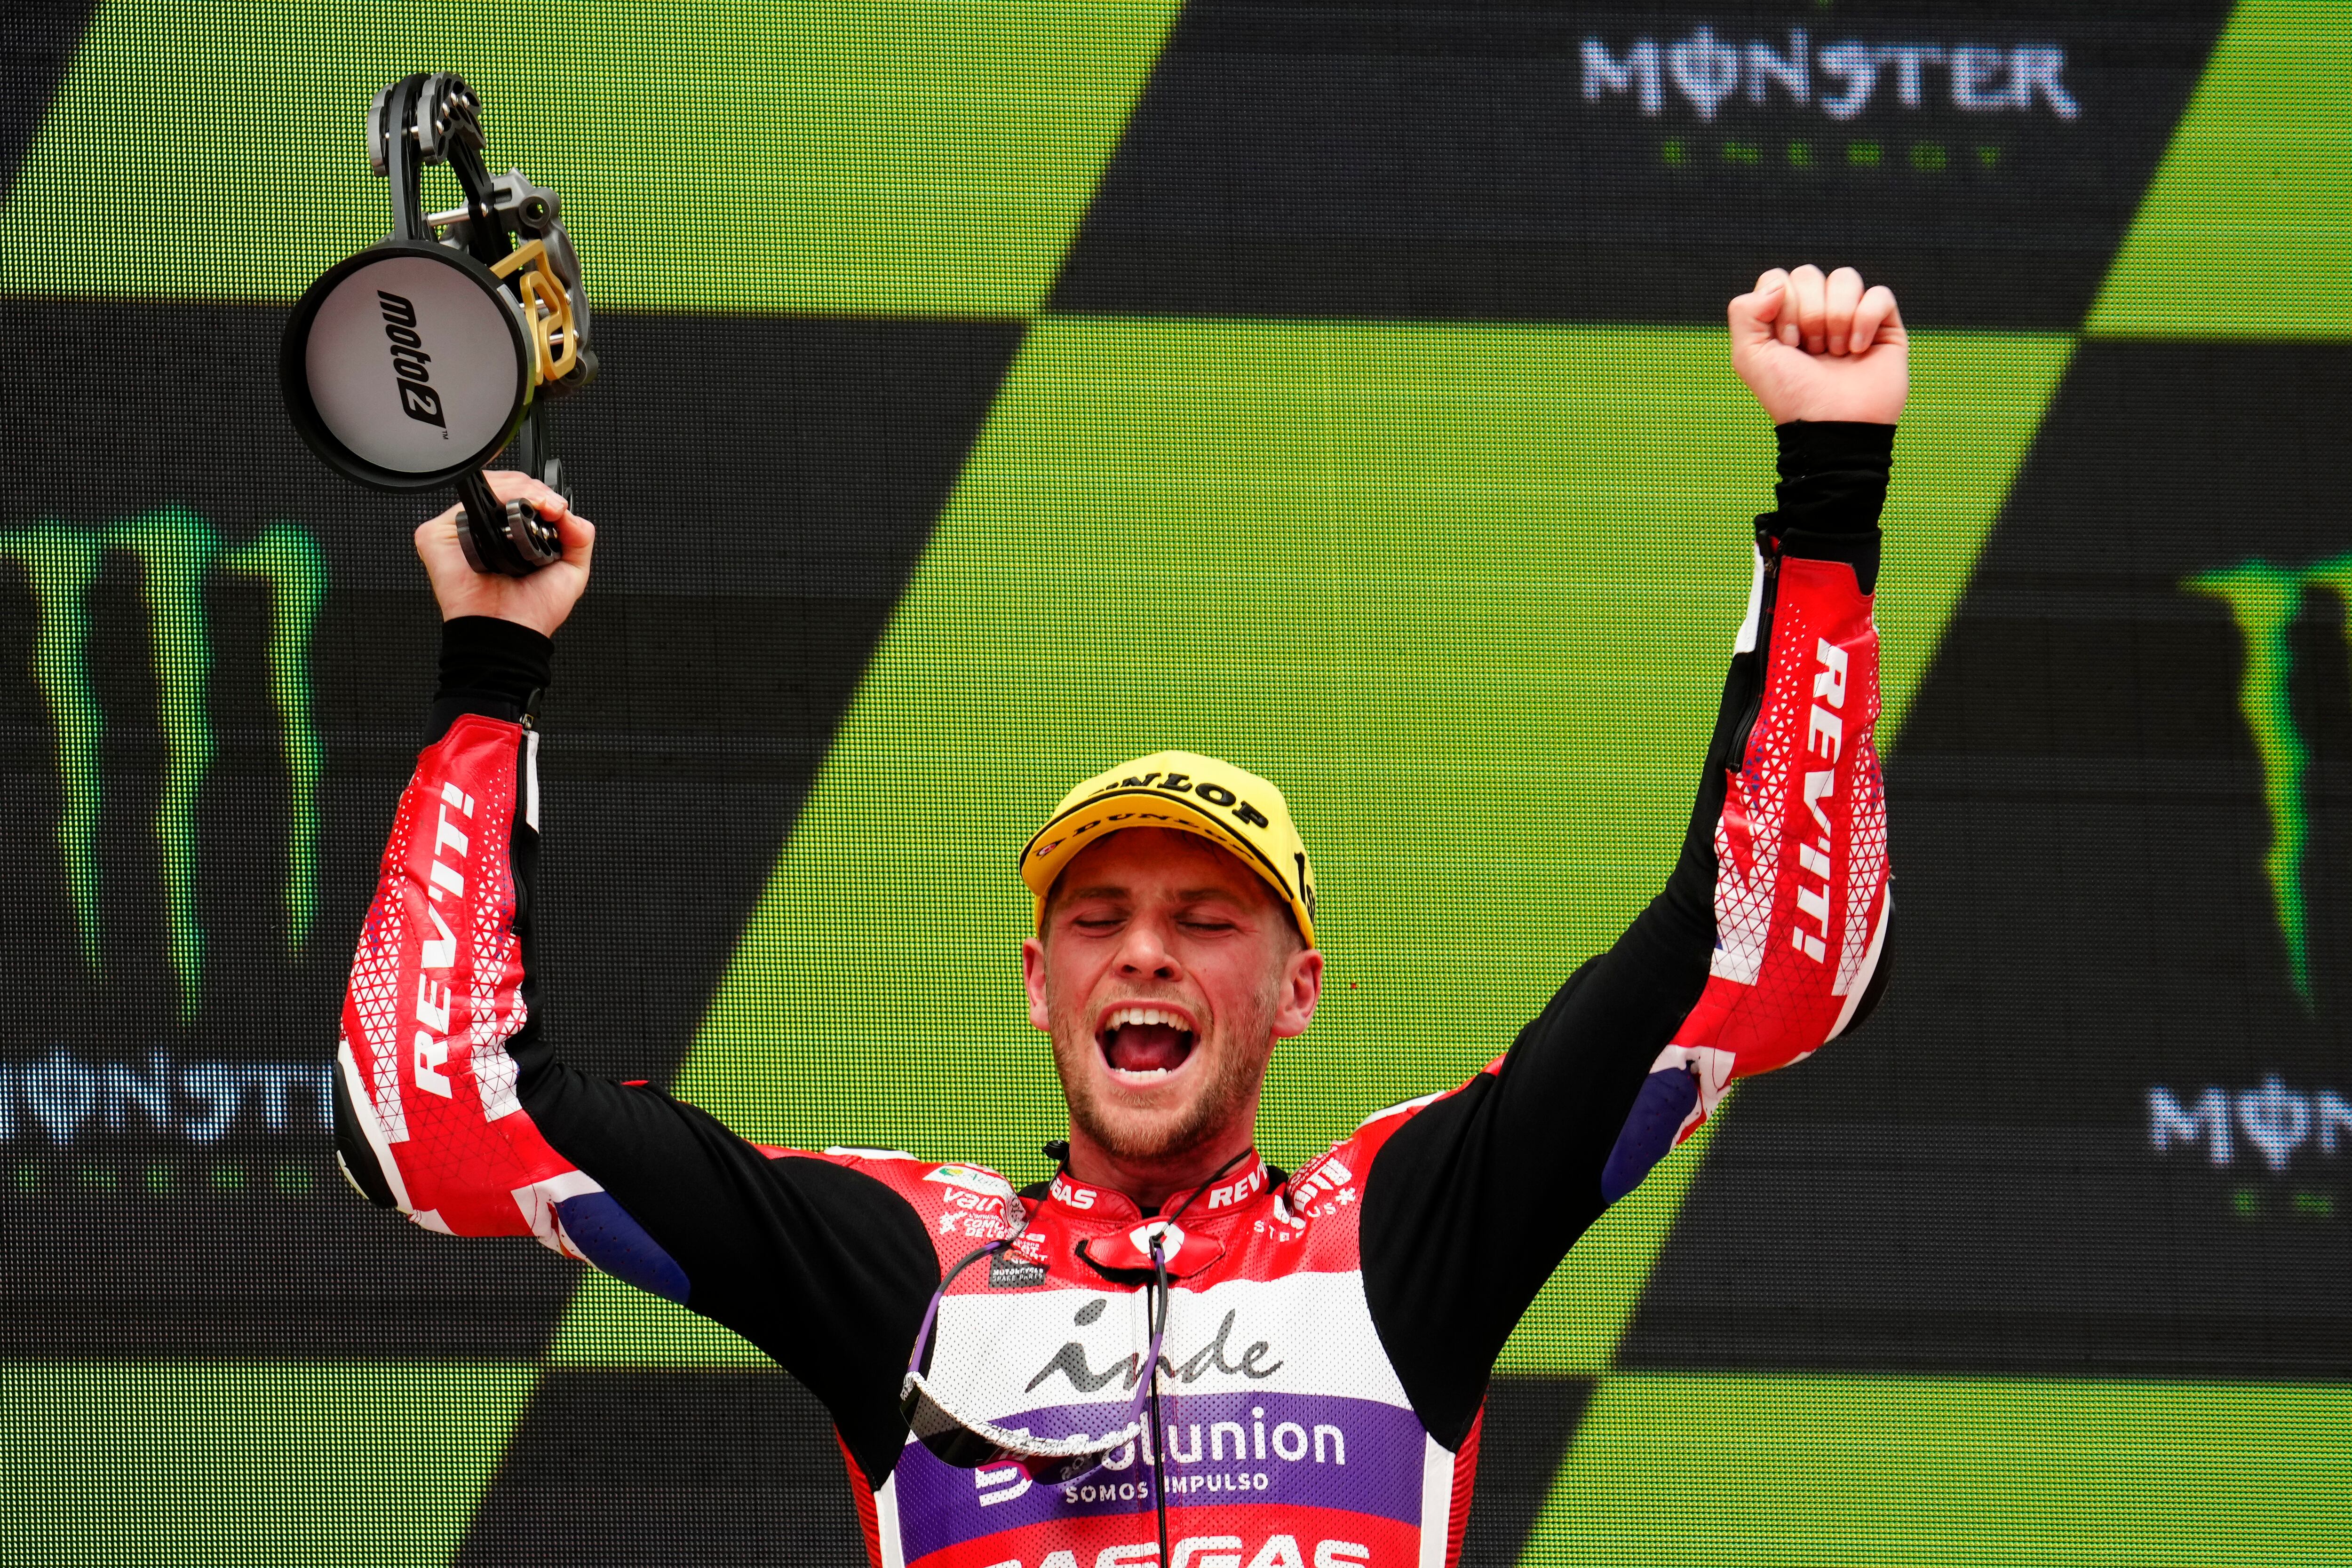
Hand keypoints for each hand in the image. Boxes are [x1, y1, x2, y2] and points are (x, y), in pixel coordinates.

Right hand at [413, 470, 595, 637]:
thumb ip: (580, 536)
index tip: (557, 507)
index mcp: (512, 534)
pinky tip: (501, 517)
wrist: (510, 631)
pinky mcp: (436, 537)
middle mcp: (486, 530)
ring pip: (483, 490)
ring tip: (535, 508)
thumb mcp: (573, 570)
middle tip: (550, 507)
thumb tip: (570, 513)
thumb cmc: (533, 609)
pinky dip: (482, 504)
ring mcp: (460, 532)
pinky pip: (457, 507)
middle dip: (531, 488)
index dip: (540, 493)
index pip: (521, 494)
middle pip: (503, 486)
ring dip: (514, 490)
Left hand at [1728, 265, 1906, 425]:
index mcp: (1783, 317)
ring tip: (1835, 352)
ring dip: (1836, 317)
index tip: (1787, 345)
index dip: (1781, 307)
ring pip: (1844, 278)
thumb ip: (1744, 311)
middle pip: (1809, 273)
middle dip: (1807, 314)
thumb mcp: (1749, 356)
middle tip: (1811, 351)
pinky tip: (1858, 349)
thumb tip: (1778, 284)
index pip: (1779, 278)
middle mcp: (1816, 312)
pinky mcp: (1884, 326)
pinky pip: (1879, 294)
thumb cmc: (1791, 395)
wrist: (1831, 426)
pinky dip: (1865, 320)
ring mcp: (1851, 316)